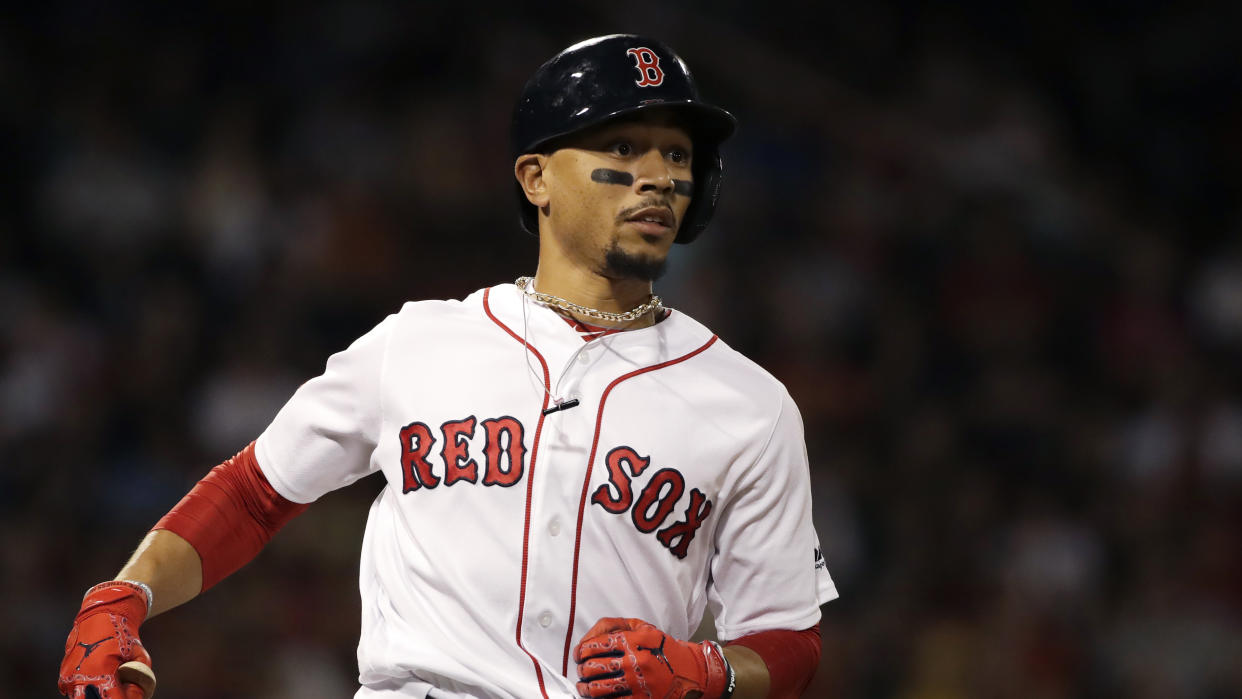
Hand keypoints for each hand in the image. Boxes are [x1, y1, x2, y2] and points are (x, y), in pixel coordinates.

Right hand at [58, 582, 156, 698]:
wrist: (101, 615)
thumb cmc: (122, 635)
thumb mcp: (139, 654)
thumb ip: (140, 677)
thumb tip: (139, 694)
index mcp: (100, 670)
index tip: (130, 697)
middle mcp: (79, 676)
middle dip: (106, 698)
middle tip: (117, 691)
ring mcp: (69, 677)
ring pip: (82, 698)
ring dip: (96, 695)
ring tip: (110, 682)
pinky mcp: (63, 676)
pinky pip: (74, 692)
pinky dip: (86, 690)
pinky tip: (97, 679)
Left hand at [574, 617, 733, 698]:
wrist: (692, 671)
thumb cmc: (664, 648)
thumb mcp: (643, 628)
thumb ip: (614, 626)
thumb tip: (587, 639)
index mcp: (634, 640)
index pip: (597, 645)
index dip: (582, 650)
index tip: (579, 654)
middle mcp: (636, 661)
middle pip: (594, 667)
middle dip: (582, 670)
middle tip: (582, 670)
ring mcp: (638, 682)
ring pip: (599, 688)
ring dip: (586, 688)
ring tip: (584, 686)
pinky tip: (598, 698)